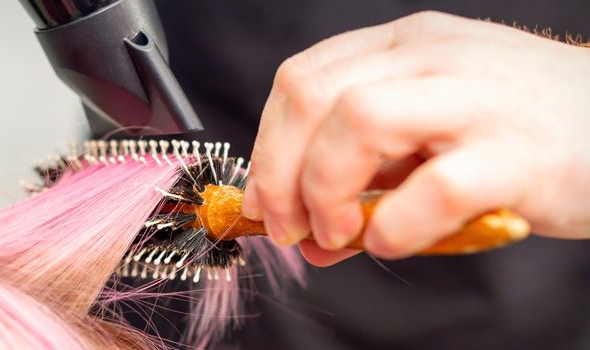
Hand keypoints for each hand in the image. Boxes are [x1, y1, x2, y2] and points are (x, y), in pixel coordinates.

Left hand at [240, 11, 589, 265]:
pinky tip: (395, 242)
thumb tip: (301, 232)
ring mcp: (479, 99)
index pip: (301, 79)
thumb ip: (365, 175)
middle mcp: (436, 57)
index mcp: (406, 45)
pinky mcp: (520, 154)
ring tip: (340, 234)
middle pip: (314, 96)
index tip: (265, 200)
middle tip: (291, 228)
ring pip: (360, 120)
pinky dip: (396, 227)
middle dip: (280, 172)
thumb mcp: (431, 134)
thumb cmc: (520, 134)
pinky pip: (434, 187)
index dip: (267, 146)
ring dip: (326, 189)